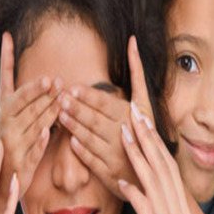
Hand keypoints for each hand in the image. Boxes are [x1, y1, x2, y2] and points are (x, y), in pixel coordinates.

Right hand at [0, 31, 61, 209]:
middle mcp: (5, 124)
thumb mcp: (20, 121)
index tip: (7, 36)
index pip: (6, 81)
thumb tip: (57, 82)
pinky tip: (45, 133)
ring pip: (32, 122)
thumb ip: (35, 104)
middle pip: (22, 101)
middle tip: (55, 78)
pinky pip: (33, 149)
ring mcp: (11, 143)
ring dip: (46, 109)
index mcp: (4, 111)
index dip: (6, 58)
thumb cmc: (15, 145)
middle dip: (38, 89)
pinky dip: (39, 142)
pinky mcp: (21, 162)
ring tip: (60, 95)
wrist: (0, 182)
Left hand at [58, 35, 153, 199]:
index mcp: (132, 117)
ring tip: (60, 115)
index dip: (88, 96)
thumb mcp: (145, 101)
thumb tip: (132, 40)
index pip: (106, 104)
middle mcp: (124, 135)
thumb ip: (137, 72)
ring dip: (73, 126)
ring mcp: (116, 155)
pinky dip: (80, 150)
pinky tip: (70, 141)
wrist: (154, 168)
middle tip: (59, 98)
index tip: (72, 88)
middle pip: (94, 119)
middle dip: (75, 108)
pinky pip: (91, 159)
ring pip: (89, 138)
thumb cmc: (145, 129)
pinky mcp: (109, 173)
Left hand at [117, 103, 195, 213]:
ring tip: (124, 132)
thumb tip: (139, 199)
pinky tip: (121, 180)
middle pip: (165, 174)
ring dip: (139, 158)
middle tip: (132, 113)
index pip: (169, 177)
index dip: (154, 148)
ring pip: (157, 187)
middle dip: (148, 141)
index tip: (140, 122)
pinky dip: (135, 193)